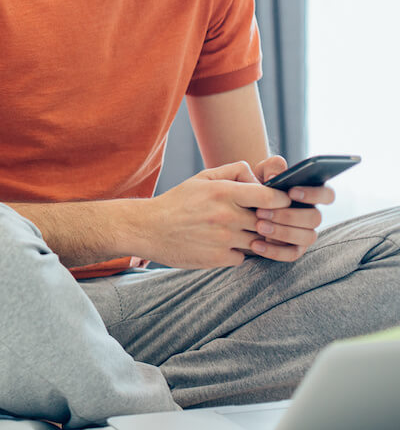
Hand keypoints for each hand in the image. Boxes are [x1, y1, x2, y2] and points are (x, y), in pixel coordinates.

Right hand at [140, 162, 293, 268]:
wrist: (147, 229)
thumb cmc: (177, 202)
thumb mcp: (201, 178)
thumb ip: (233, 172)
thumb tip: (259, 178)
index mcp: (223, 192)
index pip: (270, 197)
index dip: (281, 200)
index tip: (277, 203)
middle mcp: (226, 216)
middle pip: (268, 221)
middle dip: (267, 221)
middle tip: (257, 219)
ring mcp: (224, 239)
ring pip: (259, 241)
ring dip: (253, 238)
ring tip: (236, 232)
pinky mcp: (218, 258)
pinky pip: (244, 257)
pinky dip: (238, 252)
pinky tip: (223, 245)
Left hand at [248, 155, 334, 261]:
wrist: (242, 207)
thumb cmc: (256, 186)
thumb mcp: (261, 172)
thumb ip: (271, 168)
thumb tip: (275, 176)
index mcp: (310, 193)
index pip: (327, 194)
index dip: (314, 194)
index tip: (291, 192)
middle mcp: (311, 214)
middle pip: (315, 218)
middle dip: (289, 215)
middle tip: (262, 212)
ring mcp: (305, 232)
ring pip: (307, 237)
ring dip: (283, 233)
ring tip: (259, 226)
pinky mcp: (294, 248)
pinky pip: (292, 254)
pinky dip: (274, 251)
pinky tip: (255, 244)